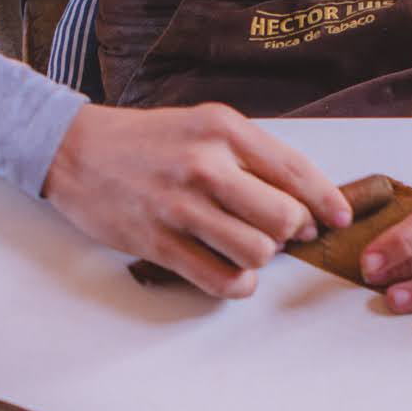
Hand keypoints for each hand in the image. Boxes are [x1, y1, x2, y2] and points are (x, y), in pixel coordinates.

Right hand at [41, 104, 352, 298]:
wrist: (73, 150)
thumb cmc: (146, 141)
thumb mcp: (203, 125)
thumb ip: (251, 155)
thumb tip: (303, 200)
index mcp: (223, 129)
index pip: (295, 171)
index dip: (326, 202)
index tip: (338, 218)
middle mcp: (205, 164)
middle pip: (284, 218)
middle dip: (291, 233)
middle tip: (278, 233)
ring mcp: (180, 206)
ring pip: (257, 252)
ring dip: (261, 259)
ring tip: (247, 250)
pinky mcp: (158, 242)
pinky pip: (220, 280)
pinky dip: (238, 285)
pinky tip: (233, 274)